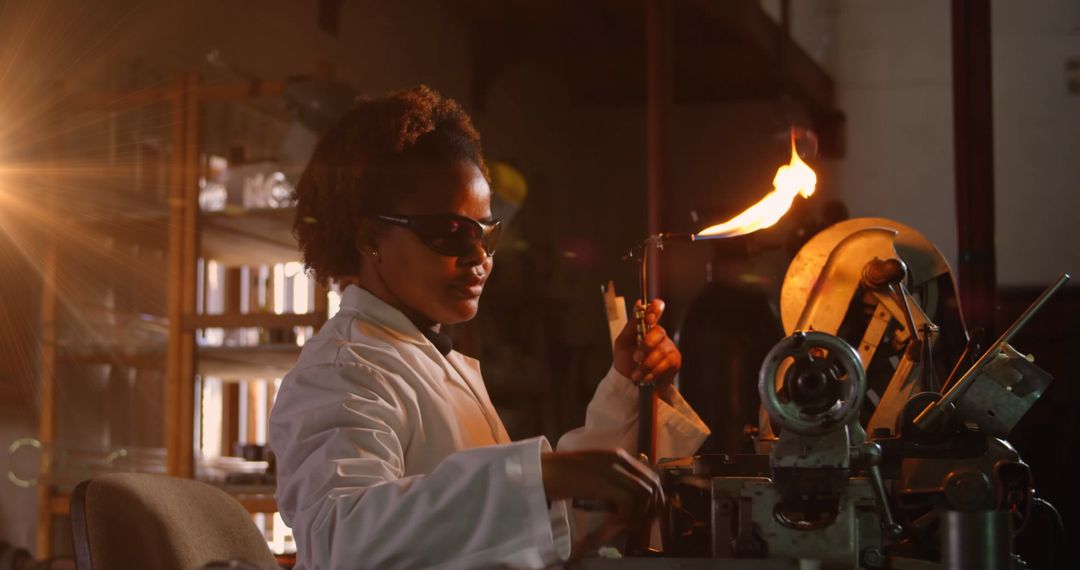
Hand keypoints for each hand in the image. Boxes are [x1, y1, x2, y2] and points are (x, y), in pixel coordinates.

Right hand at [541, 449, 663, 552]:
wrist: (543, 471)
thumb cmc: (562, 476)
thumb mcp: (594, 475)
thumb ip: (612, 482)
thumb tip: (628, 505)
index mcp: (618, 456)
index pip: (650, 476)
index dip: (653, 498)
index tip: (646, 516)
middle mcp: (620, 459)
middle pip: (652, 485)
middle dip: (651, 509)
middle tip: (638, 525)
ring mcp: (614, 469)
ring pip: (644, 496)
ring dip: (636, 516)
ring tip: (620, 527)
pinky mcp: (606, 481)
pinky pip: (627, 506)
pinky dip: (621, 520)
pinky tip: (608, 527)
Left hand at [613, 299, 681, 387]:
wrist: (629, 382)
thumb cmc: (625, 360)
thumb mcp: (623, 341)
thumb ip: (632, 324)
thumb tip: (639, 303)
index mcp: (647, 326)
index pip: (657, 309)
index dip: (655, 310)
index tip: (648, 319)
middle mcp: (660, 334)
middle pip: (659, 332)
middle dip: (646, 346)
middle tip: (636, 358)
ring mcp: (669, 347)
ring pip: (662, 351)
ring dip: (646, 365)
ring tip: (636, 374)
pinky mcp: (675, 361)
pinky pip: (666, 364)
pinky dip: (654, 372)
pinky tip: (646, 378)